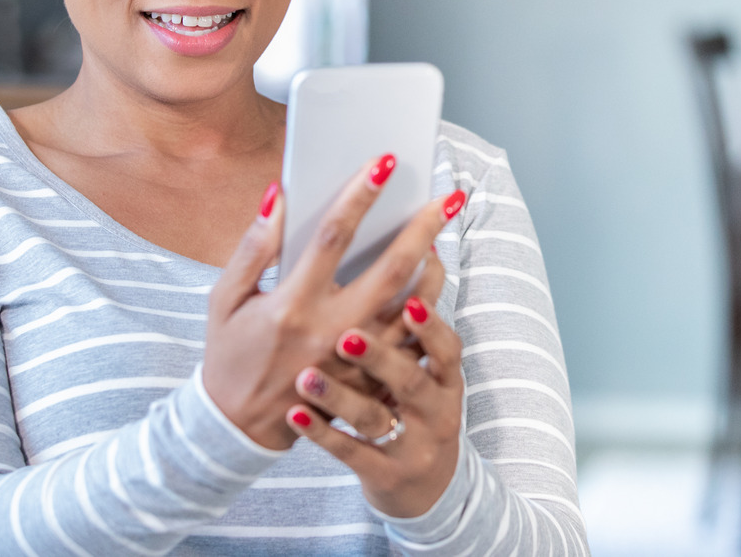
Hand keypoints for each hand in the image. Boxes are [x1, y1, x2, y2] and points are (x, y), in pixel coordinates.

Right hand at [202, 155, 466, 449]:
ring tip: (442, 237)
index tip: (384, 163)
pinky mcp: (370, 382)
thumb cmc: (229, 354)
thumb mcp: (225, 299)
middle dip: (423, 228)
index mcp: (291, 304)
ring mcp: (357, 362)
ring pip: (414, 310)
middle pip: (392, 270)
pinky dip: (428, 312)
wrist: (236, 428)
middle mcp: (330, 331)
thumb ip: (253, 247)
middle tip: (448, 197)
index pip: (333, 237)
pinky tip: (432, 284)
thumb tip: (275, 195)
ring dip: (434, 269)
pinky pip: (411, 344)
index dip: (360, 196)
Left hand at [285, 293, 465, 517]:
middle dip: (380, 356)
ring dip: (340, 397)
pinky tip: (295, 415)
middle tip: (344, 336)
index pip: (446, 347)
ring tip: (306, 376)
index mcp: (445, 378)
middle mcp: (435, 410)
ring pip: (376, 418)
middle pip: (411, 379)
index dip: (431, 326)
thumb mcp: (430, 373)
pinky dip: (323, 434)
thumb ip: (413, 328)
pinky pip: (351, 453)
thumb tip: (415, 252)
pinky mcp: (384, 473)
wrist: (425, 489)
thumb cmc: (416, 408)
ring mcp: (411, 445)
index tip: (411, 301)